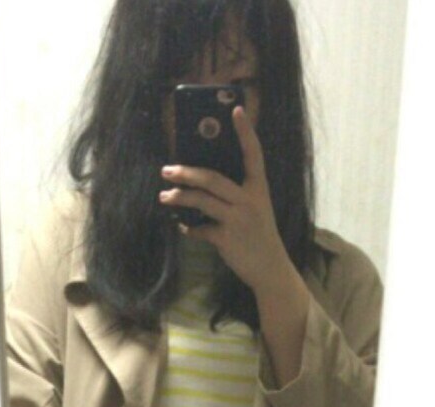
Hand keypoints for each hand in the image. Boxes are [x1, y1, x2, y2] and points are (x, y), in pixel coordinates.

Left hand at [158, 105, 288, 295]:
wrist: (270, 268)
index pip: (254, 154)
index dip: (245, 132)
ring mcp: (238, 219)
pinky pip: (201, 229)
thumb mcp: (254, 209)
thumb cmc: (258, 234)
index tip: (236, 109)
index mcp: (258, 188)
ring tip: (164, 196)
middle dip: (186, 172)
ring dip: (179, 197)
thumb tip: (202, 182)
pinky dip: (189, 228)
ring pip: (202, 201)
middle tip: (167, 170)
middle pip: (212, 178)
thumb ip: (235, 194)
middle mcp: (249, 200)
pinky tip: (183, 227)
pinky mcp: (227, 239)